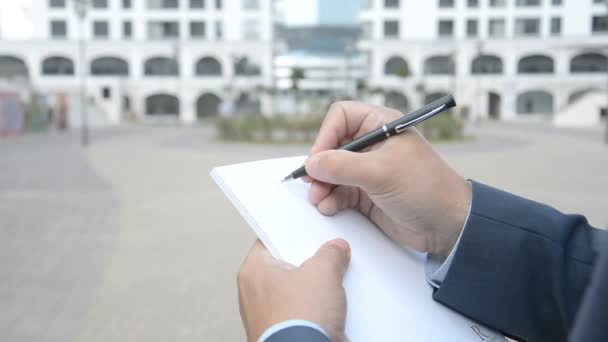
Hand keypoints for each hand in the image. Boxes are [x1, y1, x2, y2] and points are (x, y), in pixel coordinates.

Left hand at [237, 239, 350, 341]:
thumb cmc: (299, 318)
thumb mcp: (322, 272)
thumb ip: (330, 254)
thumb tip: (336, 249)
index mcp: (253, 271)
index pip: (270, 241)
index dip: (292, 234)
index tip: (310, 231)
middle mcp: (254, 294)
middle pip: (286, 267)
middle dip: (309, 264)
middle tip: (328, 257)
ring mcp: (268, 317)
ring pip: (296, 293)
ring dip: (315, 290)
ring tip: (334, 285)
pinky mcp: (283, 334)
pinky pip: (302, 315)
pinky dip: (317, 312)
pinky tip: (333, 309)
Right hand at [304, 102, 470, 256]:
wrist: (448, 225)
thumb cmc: (424, 189)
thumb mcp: (380, 173)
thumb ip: (342, 166)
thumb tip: (311, 165)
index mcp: (382, 126)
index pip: (341, 117)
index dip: (326, 135)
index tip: (317, 159)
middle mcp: (373, 144)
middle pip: (332, 146)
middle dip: (320, 165)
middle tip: (311, 183)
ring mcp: (369, 170)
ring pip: (332, 171)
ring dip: (322, 185)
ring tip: (319, 199)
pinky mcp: (367, 193)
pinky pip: (339, 191)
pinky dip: (331, 198)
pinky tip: (329, 207)